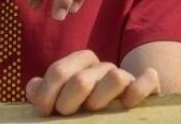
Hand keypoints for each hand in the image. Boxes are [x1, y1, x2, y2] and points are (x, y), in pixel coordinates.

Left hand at [25, 50, 159, 115]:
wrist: (117, 116)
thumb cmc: (84, 109)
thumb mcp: (61, 102)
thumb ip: (44, 93)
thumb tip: (32, 87)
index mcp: (80, 64)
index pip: (58, 71)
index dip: (46, 94)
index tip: (44, 112)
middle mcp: (102, 67)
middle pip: (81, 79)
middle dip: (69, 101)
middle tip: (67, 114)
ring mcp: (126, 76)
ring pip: (115, 76)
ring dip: (100, 98)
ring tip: (95, 111)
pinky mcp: (148, 87)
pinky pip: (148, 79)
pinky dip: (138, 90)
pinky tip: (127, 105)